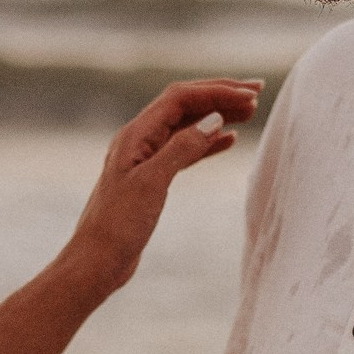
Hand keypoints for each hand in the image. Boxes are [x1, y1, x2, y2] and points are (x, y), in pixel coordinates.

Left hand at [59, 80, 262, 299]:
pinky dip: (208, 142)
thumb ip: (181, 149)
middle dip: (220, 95)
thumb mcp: (151, 184)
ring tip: (250, 112)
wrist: (96, 262)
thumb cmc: (117, 225)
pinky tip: (229, 140)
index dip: (216, 91)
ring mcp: (145, 158)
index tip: (249, 95)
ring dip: (217, 115)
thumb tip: (213, 119)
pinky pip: (184, 149)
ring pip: (187, 126)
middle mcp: (139, 140)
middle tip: (257, 91)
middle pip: (185, 105)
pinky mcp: (152, 179)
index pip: (180, 98)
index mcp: (135, 135)